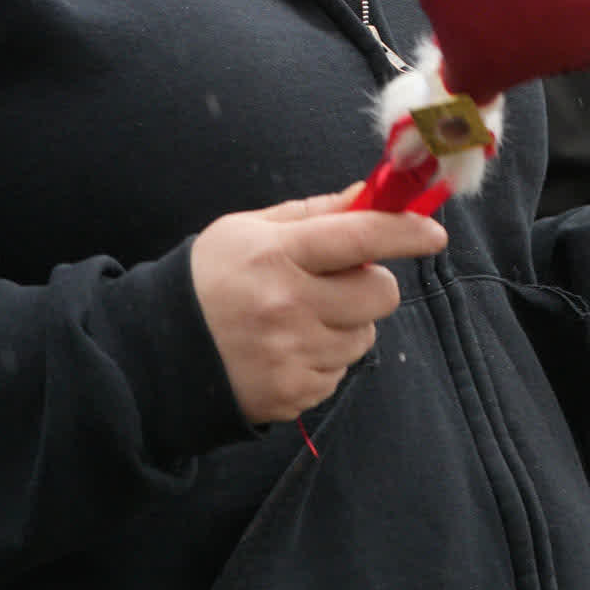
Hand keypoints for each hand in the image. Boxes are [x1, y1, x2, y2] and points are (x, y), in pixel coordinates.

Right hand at [190, 190, 449, 424]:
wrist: (156, 352)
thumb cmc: (209, 279)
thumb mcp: (248, 230)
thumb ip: (315, 213)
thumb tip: (371, 194)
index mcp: (276, 254)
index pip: (360, 237)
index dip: (405, 232)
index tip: (433, 233)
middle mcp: (287, 306)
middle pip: (380, 295)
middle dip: (369, 286)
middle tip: (335, 283)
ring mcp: (291, 356)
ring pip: (364, 337)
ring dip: (344, 326)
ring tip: (298, 320)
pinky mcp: (292, 395)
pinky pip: (339, 374)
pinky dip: (323, 361)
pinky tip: (285, 350)